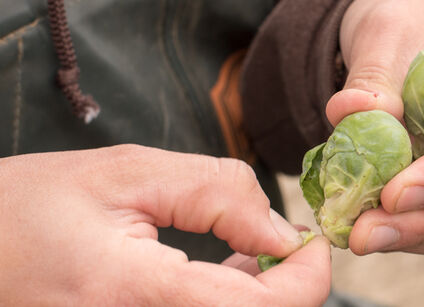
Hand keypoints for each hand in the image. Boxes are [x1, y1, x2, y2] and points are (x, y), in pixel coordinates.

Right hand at [0, 145, 329, 305]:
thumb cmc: (28, 208)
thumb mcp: (126, 174)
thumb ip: (217, 193)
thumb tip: (283, 233)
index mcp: (133, 293)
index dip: (308, 276)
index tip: (313, 239)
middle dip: (288, 287)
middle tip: (278, 240)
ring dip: (261, 300)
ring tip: (243, 252)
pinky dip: (230, 306)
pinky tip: (217, 276)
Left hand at [328, 0, 423, 254]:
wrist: (410, 37)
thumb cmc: (411, 20)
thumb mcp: (389, 27)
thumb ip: (375, 71)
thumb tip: (352, 115)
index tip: (396, 194)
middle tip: (365, 233)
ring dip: (421, 236)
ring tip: (362, 235)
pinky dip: (419, 237)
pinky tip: (377, 229)